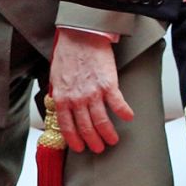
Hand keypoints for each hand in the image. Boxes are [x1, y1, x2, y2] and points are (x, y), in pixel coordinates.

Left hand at [49, 30, 133, 153]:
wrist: (80, 37)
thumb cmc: (68, 54)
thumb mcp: (56, 78)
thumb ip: (60, 95)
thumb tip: (62, 108)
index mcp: (63, 99)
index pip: (67, 127)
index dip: (75, 140)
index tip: (80, 148)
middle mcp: (77, 99)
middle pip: (86, 128)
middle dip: (93, 141)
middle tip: (99, 147)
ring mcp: (93, 93)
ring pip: (101, 121)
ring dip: (108, 133)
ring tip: (113, 139)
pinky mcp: (108, 84)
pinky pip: (118, 103)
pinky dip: (124, 112)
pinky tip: (129, 117)